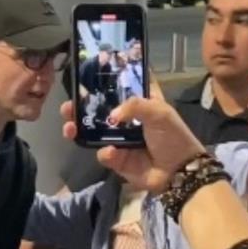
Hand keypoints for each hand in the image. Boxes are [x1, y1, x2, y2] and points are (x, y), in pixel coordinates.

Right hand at [61, 95, 205, 193]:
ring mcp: (120, 140)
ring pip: (93, 132)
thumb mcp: (159, 112)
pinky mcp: (117, 159)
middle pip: (98, 109)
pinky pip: (104, 153)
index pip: (119, 88)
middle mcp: (126, 119)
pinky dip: (105, 153)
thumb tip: (111, 116)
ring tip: (69, 126)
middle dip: (80, 107)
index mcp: (139, 103)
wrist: (180, 172)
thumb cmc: (173, 136)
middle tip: (68, 106)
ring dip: (79, 128)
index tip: (85, 76)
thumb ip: (134, 105)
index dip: (103, 82)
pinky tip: (111, 152)